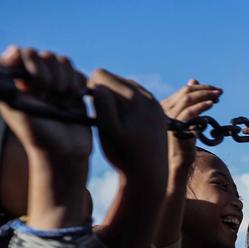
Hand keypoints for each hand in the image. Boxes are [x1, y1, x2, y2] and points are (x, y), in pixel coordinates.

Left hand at [0, 45, 90, 162]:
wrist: (66, 153)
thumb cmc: (38, 135)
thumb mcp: (16, 109)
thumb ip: (8, 81)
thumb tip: (13, 51)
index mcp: (16, 80)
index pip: (21, 53)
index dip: (30, 65)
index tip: (33, 83)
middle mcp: (34, 78)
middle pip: (45, 56)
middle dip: (50, 78)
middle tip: (47, 99)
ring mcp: (55, 82)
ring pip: (63, 63)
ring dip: (65, 83)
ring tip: (62, 103)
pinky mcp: (73, 89)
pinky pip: (79, 74)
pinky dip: (78, 87)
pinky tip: (73, 102)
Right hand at [89, 68, 167, 193]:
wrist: (150, 172)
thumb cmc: (124, 154)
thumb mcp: (108, 130)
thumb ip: (102, 105)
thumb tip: (99, 85)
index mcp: (133, 97)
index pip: (100, 74)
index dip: (90, 89)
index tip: (91, 108)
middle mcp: (147, 95)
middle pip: (113, 78)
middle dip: (103, 92)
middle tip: (104, 118)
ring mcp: (154, 101)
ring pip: (124, 86)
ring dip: (115, 98)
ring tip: (115, 122)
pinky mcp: (158, 110)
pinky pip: (136, 96)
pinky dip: (127, 104)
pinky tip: (126, 123)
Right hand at [161, 79, 220, 174]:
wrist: (179, 159)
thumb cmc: (185, 138)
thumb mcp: (188, 116)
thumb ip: (189, 100)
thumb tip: (193, 80)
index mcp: (166, 105)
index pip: (184, 90)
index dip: (201, 88)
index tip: (215, 90)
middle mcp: (166, 109)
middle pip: (186, 92)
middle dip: (205, 90)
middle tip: (220, 91)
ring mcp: (170, 117)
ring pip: (188, 99)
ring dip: (205, 95)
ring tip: (218, 96)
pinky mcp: (177, 126)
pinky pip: (189, 112)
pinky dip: (201, 106)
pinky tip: (211, 104)